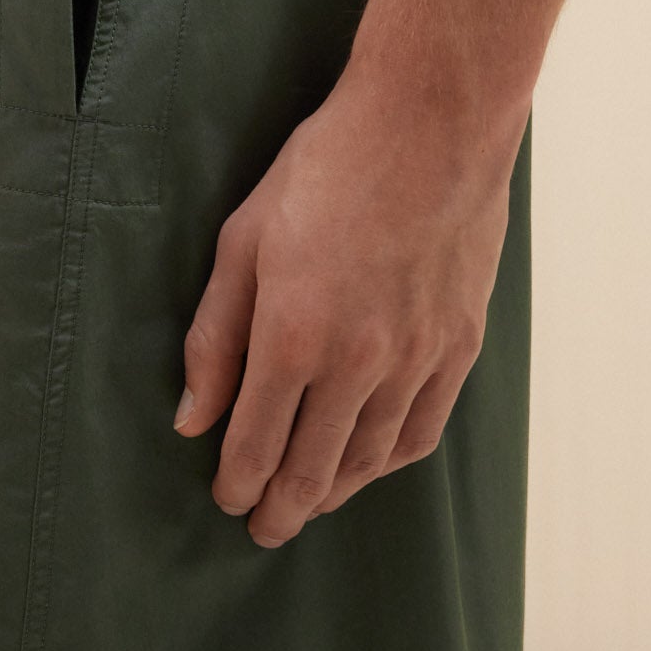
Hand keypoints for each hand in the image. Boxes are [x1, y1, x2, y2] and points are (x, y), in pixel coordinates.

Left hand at [175, 65, 518, 547]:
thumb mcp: (244, 237)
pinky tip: (371, 462)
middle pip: (312, 469)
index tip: (227, 499)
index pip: (256, 444)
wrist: (430, 124)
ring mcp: (416, 359)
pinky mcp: (459, 346)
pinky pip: (421, 431)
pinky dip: (389, 460)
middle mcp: (358, 361)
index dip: (237, 484)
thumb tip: (192, 416)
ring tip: (310, 500)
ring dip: (333, 491)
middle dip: (281, 508)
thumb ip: (215, 334)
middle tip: (263, 526)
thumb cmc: (325, 168)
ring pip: (370, 460)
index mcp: (294, 334)